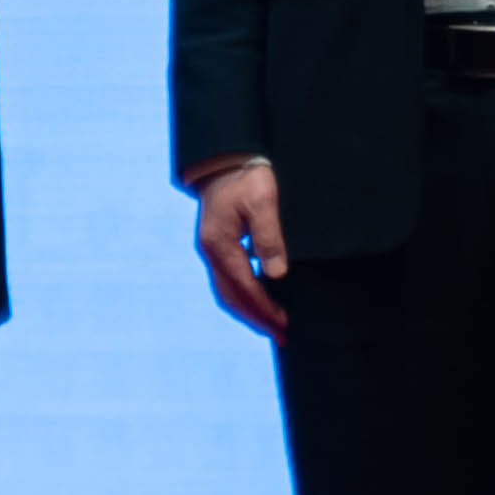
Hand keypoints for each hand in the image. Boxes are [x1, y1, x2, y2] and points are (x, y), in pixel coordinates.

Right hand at [188, 158, 289, 335]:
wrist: (225, 159)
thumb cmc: (247, 177)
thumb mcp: (263, 202)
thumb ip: (269, 236)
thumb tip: (276, 273)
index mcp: (220, 245)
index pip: (243, 287)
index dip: (263, 309)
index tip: (283, 325)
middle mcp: (211, 251)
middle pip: (231, 296)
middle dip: (256, 317)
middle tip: (281, 335)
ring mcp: (212, 248)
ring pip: (227, 290)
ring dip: (249, 309)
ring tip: (273, 324)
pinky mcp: (217, 243)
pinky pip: (229, 278)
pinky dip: (245, 293)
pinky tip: (262, 297)